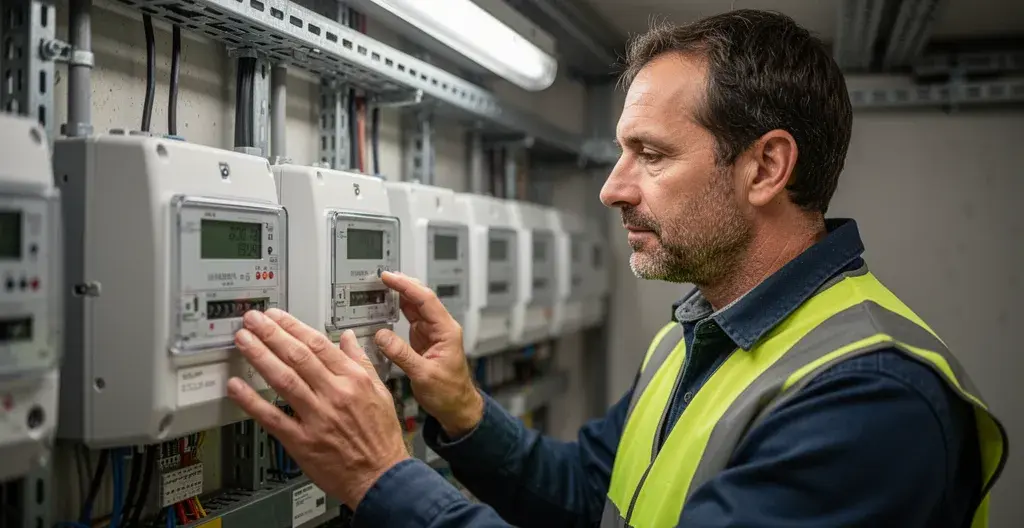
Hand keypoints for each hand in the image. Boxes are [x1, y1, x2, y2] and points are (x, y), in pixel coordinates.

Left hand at [226, 309, 409, 508]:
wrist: (381, 476)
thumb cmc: (381, 437)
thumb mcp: (380, 391)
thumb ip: (360, 362)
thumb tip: (348, 338)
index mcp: (354, 380)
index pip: (318, 344)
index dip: (293, 326)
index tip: (276, 316)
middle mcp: (335, 395)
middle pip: (297, 356)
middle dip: (271, 334)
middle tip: (252, 320)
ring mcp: (318, 418)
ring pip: (284, 380)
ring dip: (260, 357)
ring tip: (243, 340)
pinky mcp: (303, 442)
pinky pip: (273, 418)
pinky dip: (252, 401)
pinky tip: (236, 387)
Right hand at [375, 271, 483, 437]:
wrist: (457, 407)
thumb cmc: (449, 393)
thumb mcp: (423, 375)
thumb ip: (402, 354)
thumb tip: (382, 336)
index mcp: (447, 331)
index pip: (426, 300)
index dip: (406, 286)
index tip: (389, 277)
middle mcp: (441, 328)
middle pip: (421, 298)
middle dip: (402, 285)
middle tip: (382, 277)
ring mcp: (432, 333)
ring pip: (415, 307)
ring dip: (399, 296)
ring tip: (381, 287)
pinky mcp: (424, 341)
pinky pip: (410, 320)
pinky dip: (398, 312)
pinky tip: (387, 306)